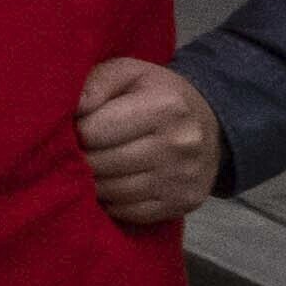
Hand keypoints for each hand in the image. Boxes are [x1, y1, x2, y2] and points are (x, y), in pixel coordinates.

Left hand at [75, 55, 226, 229]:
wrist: (211, 124)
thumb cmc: (157, 94)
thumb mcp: (129, 72)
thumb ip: (96, 83)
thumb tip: (74, 109)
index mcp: (166, 107)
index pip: (93, 132)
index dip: (76, 131)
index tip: (77, 127)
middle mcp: (180, 144)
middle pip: (100, 164)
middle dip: (80, 158)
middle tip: (79, 150)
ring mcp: (184, 178)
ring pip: (111, 191)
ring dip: (93, 182)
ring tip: (93, 166)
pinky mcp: (184, 203)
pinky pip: (129, 212)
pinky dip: (112, 201)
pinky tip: (112, 184)